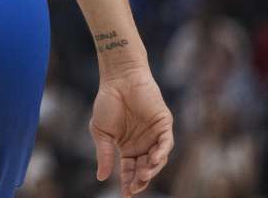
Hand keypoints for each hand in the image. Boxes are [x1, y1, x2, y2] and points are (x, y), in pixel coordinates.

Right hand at [89, 67, 173, 196]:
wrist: (118, 80)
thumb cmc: (107, 102)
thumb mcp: (101, 132)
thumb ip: (103, 154)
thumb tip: (101, 177)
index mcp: (128, 147)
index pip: (130, 170)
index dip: (128, 182)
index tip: (125, 194)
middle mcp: (143, 144)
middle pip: (145, 168)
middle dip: (140, 180)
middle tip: (134, 187)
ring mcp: (155, 135)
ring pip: (157, 159)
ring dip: (151, 169)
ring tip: (142, 176)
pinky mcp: (164, 125)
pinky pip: (166, 143)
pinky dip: (161, 153)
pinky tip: (153, 160)